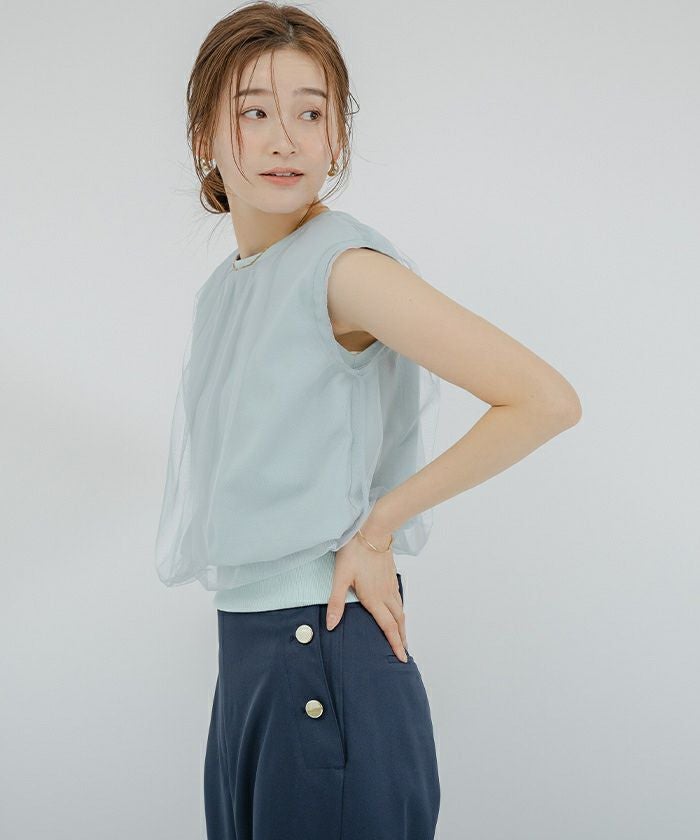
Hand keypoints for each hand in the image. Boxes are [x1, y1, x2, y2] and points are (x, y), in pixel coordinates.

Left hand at [325, 526, 408, 662]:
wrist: (373, 529)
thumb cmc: (354, 552)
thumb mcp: (340, 577)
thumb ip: (336, 602)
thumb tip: (331, 625)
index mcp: (374, 598)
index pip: (388, 627)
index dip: (395, 643)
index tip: (401, 657)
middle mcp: (386, 594)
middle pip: (398, 621)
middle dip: (402, 638)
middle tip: (404, 652)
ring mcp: (390, 584)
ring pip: (400, 610)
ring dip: (402, 625)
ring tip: (402, 635)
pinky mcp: (391, 575)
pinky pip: (399, 599)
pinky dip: (400, 611)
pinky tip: (397, 610)